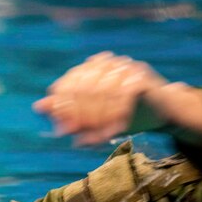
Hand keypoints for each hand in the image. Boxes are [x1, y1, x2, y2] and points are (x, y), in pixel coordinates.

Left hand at [33, 52, 166, 145]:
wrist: (163, 111)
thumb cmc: (124, 112)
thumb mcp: (93, 116)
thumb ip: (67, 111)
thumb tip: (37, 106)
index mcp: (91, 67)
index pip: (67, 85)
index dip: (62, 108)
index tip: (62, 130)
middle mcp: (106, 63)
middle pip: (83, 89)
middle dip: (78, 116)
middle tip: (77, 138)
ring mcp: (125, 67)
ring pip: (101, 94)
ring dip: (97, 120)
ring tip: (96, 139)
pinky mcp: (141, 76)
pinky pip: (122, 97)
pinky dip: (115, 117)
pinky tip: (113, 132)